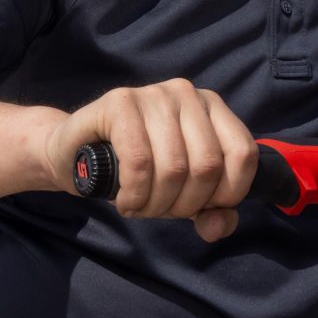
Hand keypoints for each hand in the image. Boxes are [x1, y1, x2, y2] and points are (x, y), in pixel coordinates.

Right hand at [42, 79, 256, 241]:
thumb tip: (219, 224)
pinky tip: (126, 200)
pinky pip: (140, 161)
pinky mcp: (119, 102)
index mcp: (212, 107)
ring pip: (174, 167)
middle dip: (184, 205)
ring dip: (156, 204)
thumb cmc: (135, 172)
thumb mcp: (181, 195)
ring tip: (140, 207)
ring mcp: (153, 94)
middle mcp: (187, 93)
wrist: (73, 154)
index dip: (228, 194)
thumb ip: (211, 212)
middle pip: (207, 166)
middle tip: (159, 210)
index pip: (243, 154)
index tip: (201, 209)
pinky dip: (135, 194)